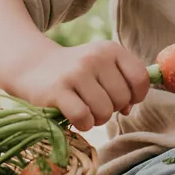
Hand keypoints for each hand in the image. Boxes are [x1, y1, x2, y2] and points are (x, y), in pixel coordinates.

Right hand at [15, 41, 150, 131]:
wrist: (33, 66)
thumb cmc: (76, 72)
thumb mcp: (102, 66)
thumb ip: (123, 84)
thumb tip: (129, 109)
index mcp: (111, 49)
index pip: (140, 78)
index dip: (136, 96)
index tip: (123, 100)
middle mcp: (95, 57)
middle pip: (122, 99)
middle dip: (112, 109)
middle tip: (96, 104)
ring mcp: (76, 73)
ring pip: (104, 111)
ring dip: (97, 119)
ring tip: (85, 110)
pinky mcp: (57, 90)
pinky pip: (83, 117)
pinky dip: (83, 124)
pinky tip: (76, 118)